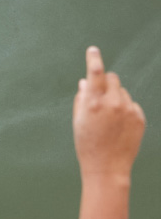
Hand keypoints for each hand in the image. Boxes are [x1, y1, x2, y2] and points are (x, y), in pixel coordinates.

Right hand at [73, 46, 145, 182]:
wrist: (107, 168)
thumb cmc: (88, 147)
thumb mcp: (78, 123)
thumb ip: (81, 100)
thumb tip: (84, 83)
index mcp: (93, 103)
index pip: (95, 73)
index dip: (93, 59)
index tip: (93, 50)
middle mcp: (113, 102)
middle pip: (113, 78)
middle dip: (106, 83)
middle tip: (99, 99)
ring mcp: (128, 109)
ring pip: (123, 92)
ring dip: (116, 99)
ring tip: (108, 121)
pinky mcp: (139, 116)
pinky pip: (132, 105)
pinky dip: (125, 111)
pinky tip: (118, 128)